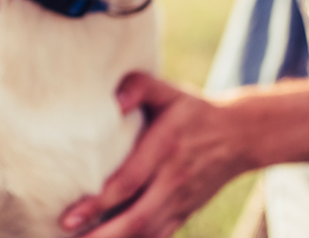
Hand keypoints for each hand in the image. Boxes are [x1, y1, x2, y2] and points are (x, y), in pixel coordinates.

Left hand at [60, 73, 252, 237]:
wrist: (241, 135)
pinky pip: (160, 237)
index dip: (98, 203)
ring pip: (147, 233)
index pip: (129, 182)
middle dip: (102, 235)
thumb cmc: (194, 110)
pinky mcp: (185, 213)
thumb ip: (140, 86)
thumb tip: (115, 101)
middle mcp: (173, 180)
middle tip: (68, 236)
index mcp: (165, 149)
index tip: (70, 216)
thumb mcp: (170, 91)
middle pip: (136, 218)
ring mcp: (181, 201)